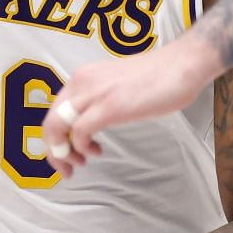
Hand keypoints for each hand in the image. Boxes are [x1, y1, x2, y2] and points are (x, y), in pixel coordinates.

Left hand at [42, 41, 221, 177]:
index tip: (65, 153)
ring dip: (63, 153)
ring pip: (57, 127)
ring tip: (80, 162)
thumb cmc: (158, 77)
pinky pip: (80, 132)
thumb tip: (91, 122)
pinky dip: (82, 147)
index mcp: (84, 77)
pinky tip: (97, 151)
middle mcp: (82, 82)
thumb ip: (99, 99)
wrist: (182, 64)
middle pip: (50, 122)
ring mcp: (95, 93)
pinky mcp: (110, 106)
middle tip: (67, 167)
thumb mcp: (116, 86)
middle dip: (54, 151)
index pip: (54, 111)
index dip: (55, 137)